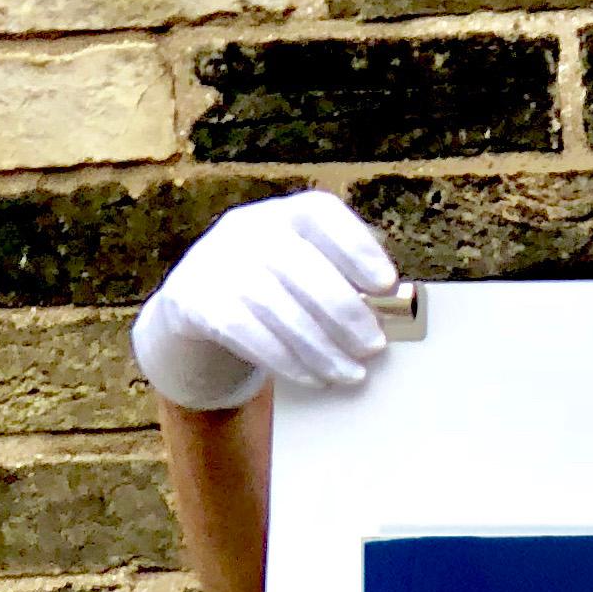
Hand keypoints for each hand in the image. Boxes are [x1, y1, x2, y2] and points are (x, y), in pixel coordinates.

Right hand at [132, 191, 397, 411]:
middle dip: (344, 311)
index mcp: (284, 214)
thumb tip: (397, 310)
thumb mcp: (304, 270)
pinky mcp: (196, 301)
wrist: (198, 306)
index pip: (321, 213)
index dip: (357, 247)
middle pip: (301, 265)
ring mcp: (217, 262)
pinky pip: (247, 333)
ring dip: (321, 348)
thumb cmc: (276, 290)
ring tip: (353, 374)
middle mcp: (248, 228)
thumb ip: (343, 280)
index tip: (387, 285)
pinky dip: (287, 359)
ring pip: (277, 306)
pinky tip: (315, 378)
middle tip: (375, 346)